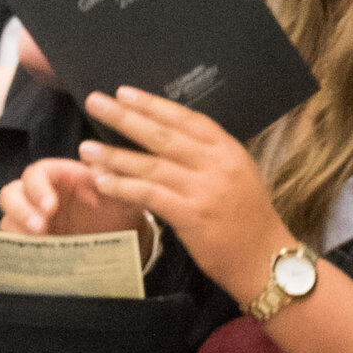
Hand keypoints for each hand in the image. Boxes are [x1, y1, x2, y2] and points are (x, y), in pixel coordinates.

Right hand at [0, 154, 145, 239]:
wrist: (122, 236)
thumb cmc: (118, 207)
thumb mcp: (120, 194)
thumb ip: (112, 180)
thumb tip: (97, 171)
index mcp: (57, 176)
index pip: (36, 174)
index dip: (38, 188)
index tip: (50, 207)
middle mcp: (38, 195)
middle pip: (11, 194)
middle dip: (21, 210)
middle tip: (40, 228)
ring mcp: (32, 219)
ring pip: (8, 220)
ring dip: (19, 232)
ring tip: (41, 245)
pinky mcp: (31, 242)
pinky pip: (15, 245)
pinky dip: (21, 251)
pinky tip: (38, 259)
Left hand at [77, 86, 283, 290]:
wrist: (266, 260)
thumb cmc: (249, 219)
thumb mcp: (236, 176)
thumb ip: (205, 157)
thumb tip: (164, 140)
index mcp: (228, 150)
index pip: (186, 118)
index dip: (153, 104)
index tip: (125, 92)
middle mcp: (216, 165)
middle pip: (162, 136)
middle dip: (125, 118)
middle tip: (95, 102)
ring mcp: (204, 190)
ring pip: (151, 165)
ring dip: (115, 156)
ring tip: (86, 148)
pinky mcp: (192, 216)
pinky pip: (149, 195)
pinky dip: (123, 187)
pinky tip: (102, 182)